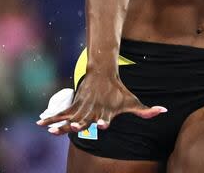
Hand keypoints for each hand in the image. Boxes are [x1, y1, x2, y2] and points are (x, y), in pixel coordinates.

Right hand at [36, 71, 166, 134]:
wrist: (103, 72)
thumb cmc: (119, 91)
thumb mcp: (132, 101)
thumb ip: (145, 110)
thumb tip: (164, 111)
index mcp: (108, 111)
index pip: (106, 118)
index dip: (104, 121)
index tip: (102, 125)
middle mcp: (94, 110)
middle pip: (86, 119)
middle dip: (80, 124)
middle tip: (74, 126)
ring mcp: (83, 107)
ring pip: (70, 117)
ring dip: (61, 124)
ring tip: (52, 131)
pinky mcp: (75, 104)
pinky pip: (61, 113)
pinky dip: (51, 118)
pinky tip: (39, 124)